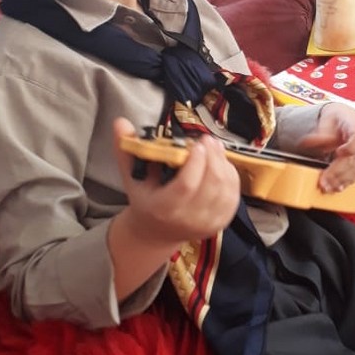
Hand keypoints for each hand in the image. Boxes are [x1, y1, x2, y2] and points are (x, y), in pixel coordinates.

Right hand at [113, 118, 240, 246]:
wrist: (156, 232)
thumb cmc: (145, 199)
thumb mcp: (132, 176)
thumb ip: (127, 148)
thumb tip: (120, 122)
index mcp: (164, 208)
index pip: (186, 186)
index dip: (196, 163)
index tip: (197, 144)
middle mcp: (188, 219)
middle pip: (210, 185)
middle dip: (213, 158)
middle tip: (207, 139)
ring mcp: (208, 223)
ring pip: (225, 188)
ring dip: (223, 163)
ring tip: (214, 147)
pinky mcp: (221, 222)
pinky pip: (233, 195)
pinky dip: (230, 175)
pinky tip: (222, 162)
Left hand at [296, 103, 354, 192]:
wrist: (347, 120)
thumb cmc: (337, 120)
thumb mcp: (326, 121)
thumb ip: (319, 135)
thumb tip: (305, 142)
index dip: (350, 148)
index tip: (337, 153)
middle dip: (340, 172)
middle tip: (324, 181)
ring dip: (343, 180)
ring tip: (328, 187)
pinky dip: (347, 182)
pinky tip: (337, 188)